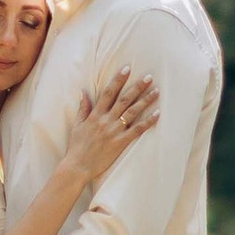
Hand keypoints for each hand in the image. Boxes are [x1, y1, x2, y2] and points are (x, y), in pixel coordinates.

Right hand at [65, 69, 160, 187]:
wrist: (78, 165)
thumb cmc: (77, 146)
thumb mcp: (77, 125)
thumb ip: (83, 108)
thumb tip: (83, 92)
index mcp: (95, 115)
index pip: (108, 93)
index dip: (118, 80)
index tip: (127, 69)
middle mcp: (106, 120)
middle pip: (124, 99)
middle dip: (137, 87)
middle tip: (149, 77)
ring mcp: (114, 131)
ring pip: (132, 112)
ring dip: (145, 101)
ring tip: (156, 91)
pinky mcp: (120, 142)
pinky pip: (137, 130)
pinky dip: (148, 122)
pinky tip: (157, 114)